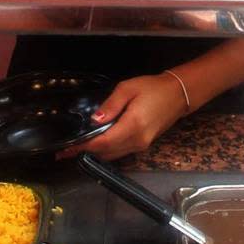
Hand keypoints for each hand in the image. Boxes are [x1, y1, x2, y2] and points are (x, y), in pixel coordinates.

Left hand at [68, 73, 187, 160]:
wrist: (177, 95)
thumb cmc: (152, 88)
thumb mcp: (128, 89)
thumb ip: (110, 105)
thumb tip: (94, 120)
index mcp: (132, 126)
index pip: (103, 142)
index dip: (84, 147)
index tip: (66, 149)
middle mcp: (136, 141)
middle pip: (106, 153)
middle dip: (85, 152)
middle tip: (65, 150)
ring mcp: (141, 146)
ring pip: (112, 155)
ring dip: (95, 153)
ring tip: (76, 148)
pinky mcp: (143, 145)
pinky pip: (120, 152)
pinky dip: (106, 150)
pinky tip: (96, 144)